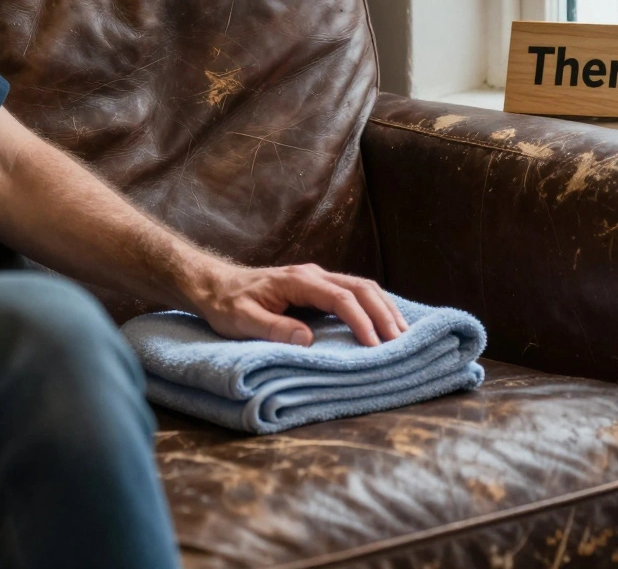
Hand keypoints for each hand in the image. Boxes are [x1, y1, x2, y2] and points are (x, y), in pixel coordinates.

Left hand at [187, 263, 408, 346]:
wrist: (216, 285)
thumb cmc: (227, 304)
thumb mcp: (243, 321)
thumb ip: (274, 328)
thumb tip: (307, 340)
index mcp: (298, 281)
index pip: (340, 297)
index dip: (359, 319)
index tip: (372, 343)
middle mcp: (314, 275)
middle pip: (360, 287)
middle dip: (383, 312)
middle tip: (400, 339)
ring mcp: (319, 278)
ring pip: (362, 287)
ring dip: (384, 307)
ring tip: (402, 331)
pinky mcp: (320, 287)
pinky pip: (355, 292)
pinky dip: (375, 305)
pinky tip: (386, 320)